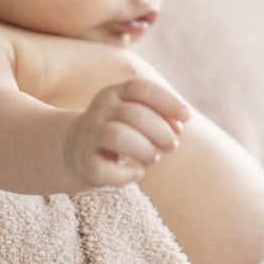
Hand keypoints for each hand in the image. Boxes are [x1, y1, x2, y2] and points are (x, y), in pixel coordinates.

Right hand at [62, 78, 191, 187]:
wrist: (76, 149)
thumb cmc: (121, 130)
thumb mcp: (137, 116)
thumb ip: (159, 116)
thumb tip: (178, 128)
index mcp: (114, 93)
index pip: (140, 88)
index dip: (168, 101)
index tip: (187, 117)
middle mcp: (100, 110)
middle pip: (134, 114)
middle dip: (161, 132)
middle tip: (172, 145)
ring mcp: (89, 135)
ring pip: (118, 136)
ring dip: (145, 150)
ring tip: (154, 158)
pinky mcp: (84, 162)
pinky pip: (104, 169)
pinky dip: (127, 175)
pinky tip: (138, 173)